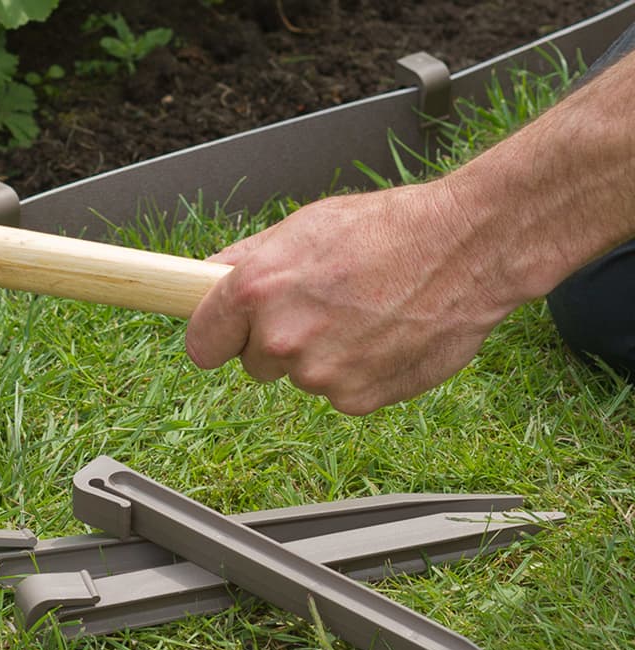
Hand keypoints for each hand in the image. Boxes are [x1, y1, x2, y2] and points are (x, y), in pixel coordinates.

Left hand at [185, 181, 514, 414]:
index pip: (202, 344)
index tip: (227, 336)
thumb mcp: (305, 227)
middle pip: (253, 363)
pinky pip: (339, 393)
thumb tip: (202, 280)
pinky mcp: (356, 399)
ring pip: (301, 377)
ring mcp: (318, 376)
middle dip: (278, 341)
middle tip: (323, 306)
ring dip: (322, 355)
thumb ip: (246, 262)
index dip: (217, 337)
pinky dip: (358, 372)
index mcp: (256, 291)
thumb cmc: (390, 229)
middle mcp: (281, 339)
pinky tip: (384, 337)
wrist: (471, 247)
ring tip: (364, 314)